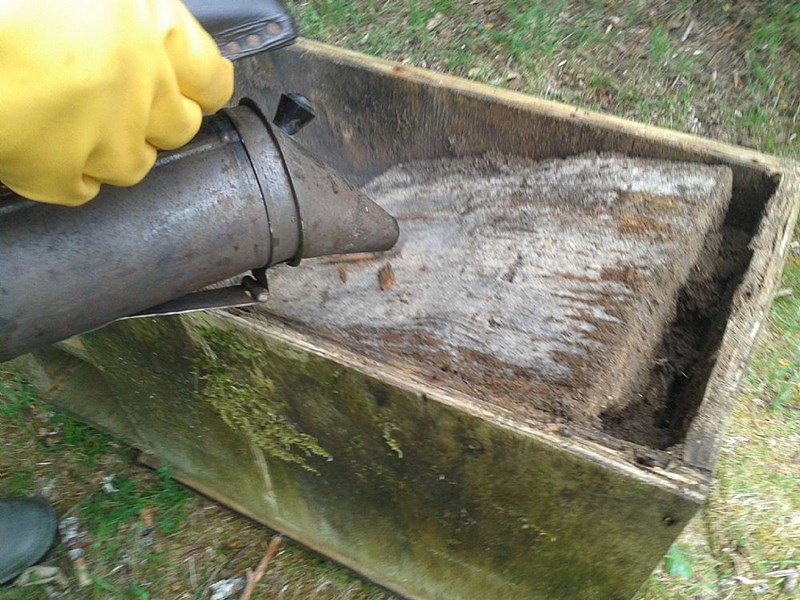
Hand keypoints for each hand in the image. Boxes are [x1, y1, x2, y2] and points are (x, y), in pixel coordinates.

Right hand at [0, 0, 233, 205]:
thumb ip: (115, 11)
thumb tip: (120, 23)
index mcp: (152, 29)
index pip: (211, 77)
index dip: (202, 86)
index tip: (195, 91)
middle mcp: (143, 88)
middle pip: (180, 127)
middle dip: (158, 120)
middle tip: (121, 104)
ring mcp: (106, 138)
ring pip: (135, 164)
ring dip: (114, 150)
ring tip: (74, 125)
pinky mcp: (60, 174)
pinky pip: (82, 188)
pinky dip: (68, 175)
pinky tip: (47, 152)